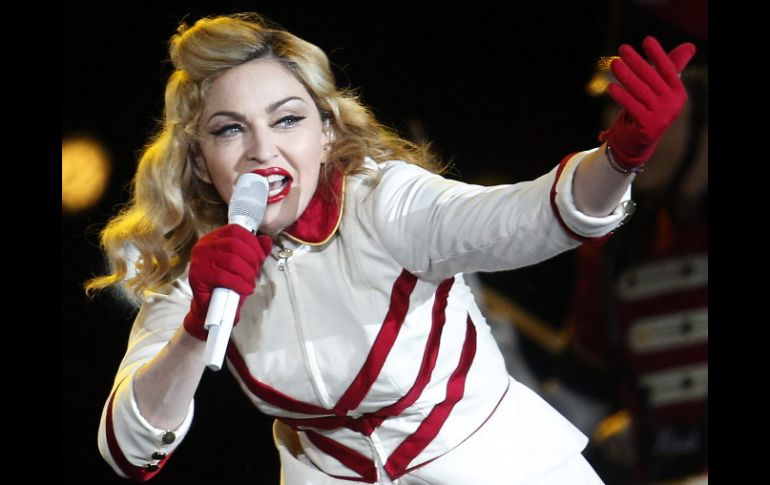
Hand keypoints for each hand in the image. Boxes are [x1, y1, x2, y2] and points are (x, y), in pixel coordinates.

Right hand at [183, 224, 272, 340]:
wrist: (210, 306)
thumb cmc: (226, 283)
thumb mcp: (243, 264)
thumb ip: (255, 250)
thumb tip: (267, 241)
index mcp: (214, 238)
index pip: (236, 230)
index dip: (252, 242)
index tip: (260, 256)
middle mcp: (204, 246)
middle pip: (235, 244)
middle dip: (251, 259)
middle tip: (255, 272)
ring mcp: (199, 260)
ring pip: (231, 261)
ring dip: (247, 273)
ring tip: (250, 282)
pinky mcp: (198, 276)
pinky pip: (224, 277)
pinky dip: (239, 284)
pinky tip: (246, 289)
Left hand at [599, 36, 695, 168]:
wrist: (637, 144)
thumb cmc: (646, 110)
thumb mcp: (659, 89)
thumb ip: (670, 68)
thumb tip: (690, 46)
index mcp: (678, 92)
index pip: (668, 69)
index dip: (658, 54)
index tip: (647, 40)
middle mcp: (673, 104)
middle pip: (651, 78)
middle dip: (636, 61)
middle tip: (622, 48)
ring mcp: (662, 116)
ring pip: (639, 91)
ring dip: (625, 75)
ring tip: (614, 63)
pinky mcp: (648, 126)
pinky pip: (632, 107)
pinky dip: (621, 96)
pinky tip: (611, 87)